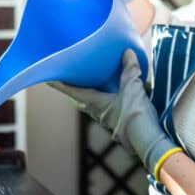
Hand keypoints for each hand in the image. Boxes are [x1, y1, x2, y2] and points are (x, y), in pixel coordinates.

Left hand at [49, 50, 177, 170]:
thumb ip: (129, 69)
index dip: (58, 84)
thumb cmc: (134, 115)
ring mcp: (108, 122)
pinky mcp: (120, 126)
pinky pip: (109, 111)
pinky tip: (118, 98)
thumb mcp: (133, 87)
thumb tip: (127, 52)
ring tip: (95, 86)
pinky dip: (108, 102)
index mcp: (94, 103)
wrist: (147, 141)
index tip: (46, 77)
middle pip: (80, 101)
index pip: (70, 91)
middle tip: (72, 81)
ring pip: (94, 107)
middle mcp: (97, 113)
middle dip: (75, 91)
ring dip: (92, 97)